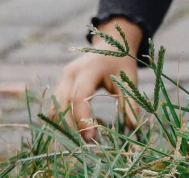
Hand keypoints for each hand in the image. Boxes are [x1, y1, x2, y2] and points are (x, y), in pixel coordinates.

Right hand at [51, 18, 141, 140]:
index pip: (80, 97)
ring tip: (81, 138)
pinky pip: (56, 104)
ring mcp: (63, 77)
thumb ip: (129, 102)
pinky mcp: (61, 83)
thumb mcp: (128, 79)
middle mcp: (71, 73)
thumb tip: (133, 126)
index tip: (91, 139)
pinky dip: (63, 118)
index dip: (83, 119)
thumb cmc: (121, 62)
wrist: (110, 44)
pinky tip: (77, 127)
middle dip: (71, 126)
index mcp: (88, 69)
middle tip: (84, 144)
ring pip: (56, 106)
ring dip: (64, 124)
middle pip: (63, 104)